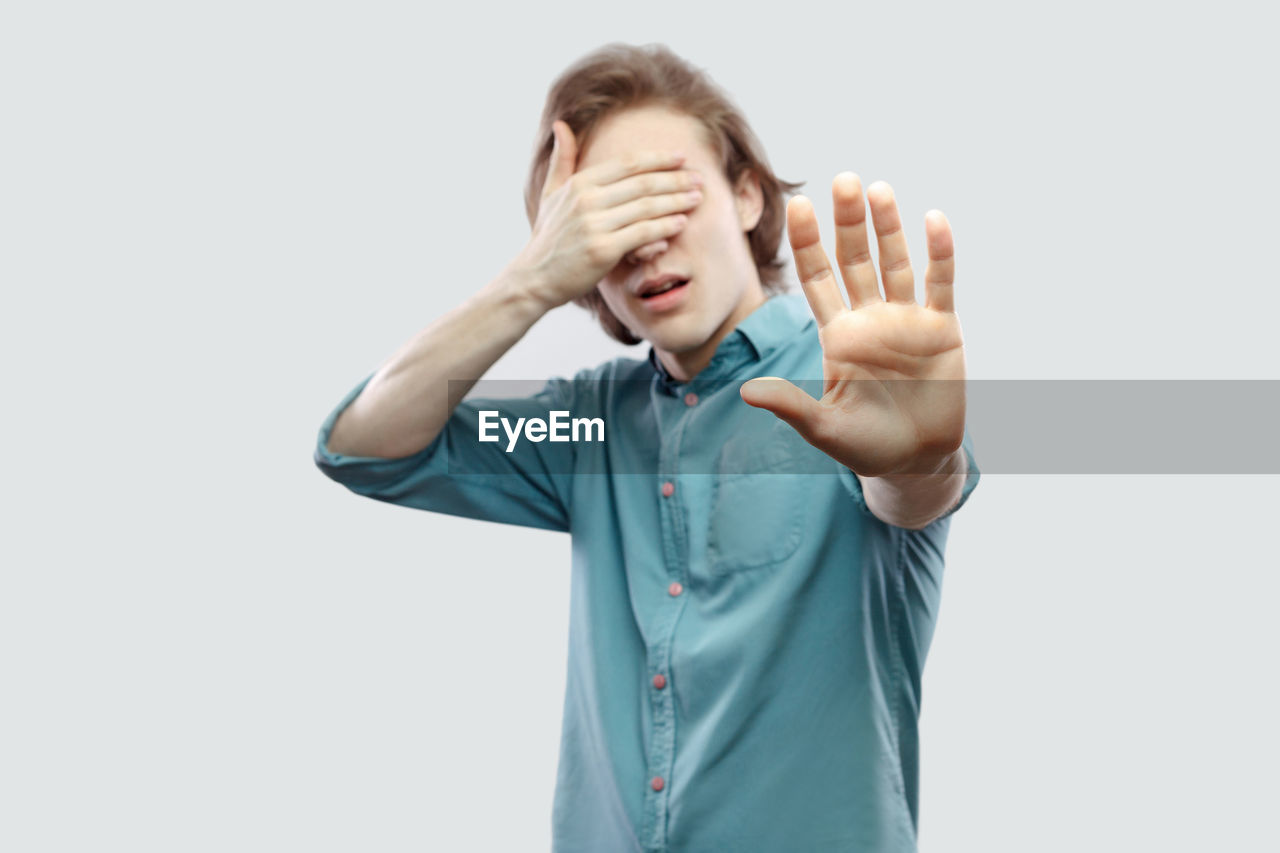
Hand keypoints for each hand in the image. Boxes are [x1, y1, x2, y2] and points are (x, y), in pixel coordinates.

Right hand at [513, 120, 704, 309]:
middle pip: (642, 183)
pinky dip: (664, 227)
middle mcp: (587, 200)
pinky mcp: (602, 250)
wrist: (535, 278)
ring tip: (697, 198)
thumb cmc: (548, 237)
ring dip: (676, 201)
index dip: (658, 159)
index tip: (682, 158)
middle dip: (675, 179)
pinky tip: (681, 223)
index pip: (628, 164)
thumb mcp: (550, 194)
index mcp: (579, 183)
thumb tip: (561, 124)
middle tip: (699, 179)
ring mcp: (594, 225)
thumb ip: (562, 160)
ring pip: (646, 208)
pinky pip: (642, 234)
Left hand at [740, 173, 966, 477]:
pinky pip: (940, 283)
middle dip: (849, 222)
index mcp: (838, 335)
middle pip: (855, 260)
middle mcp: (869, 318)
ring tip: (878, 189)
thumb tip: (747, 392)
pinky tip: (933, 220)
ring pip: (895, 263)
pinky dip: (939, 253)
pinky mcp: (942, 328)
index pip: (818, 278)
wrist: (916, 461)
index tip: (799, 206)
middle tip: (842, 179)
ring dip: (889, 227)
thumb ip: (792, 406)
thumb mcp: (824, 428)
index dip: (809, 244)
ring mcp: (907, 320)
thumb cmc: (865, 445)